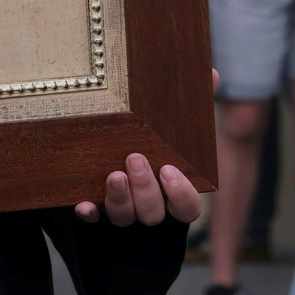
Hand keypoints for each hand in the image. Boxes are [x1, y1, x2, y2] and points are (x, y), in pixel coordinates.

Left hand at [71, 70, 215, 226]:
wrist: (116, 160)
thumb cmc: (156, 143)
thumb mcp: (175, 128)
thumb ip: (194, 107)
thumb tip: (211, 74)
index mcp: (173, 192)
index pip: (187, 207)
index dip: (181, 194)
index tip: (169, 170)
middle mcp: (150, 206)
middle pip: (153, 213)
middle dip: (145, 188)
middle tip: (135, 158)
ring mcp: (123, 212)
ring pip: (124, 217)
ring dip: (120, 198)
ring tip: (114, 174)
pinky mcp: (96, 213)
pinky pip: (92, 221)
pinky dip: (89, 212)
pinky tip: (83, 204)